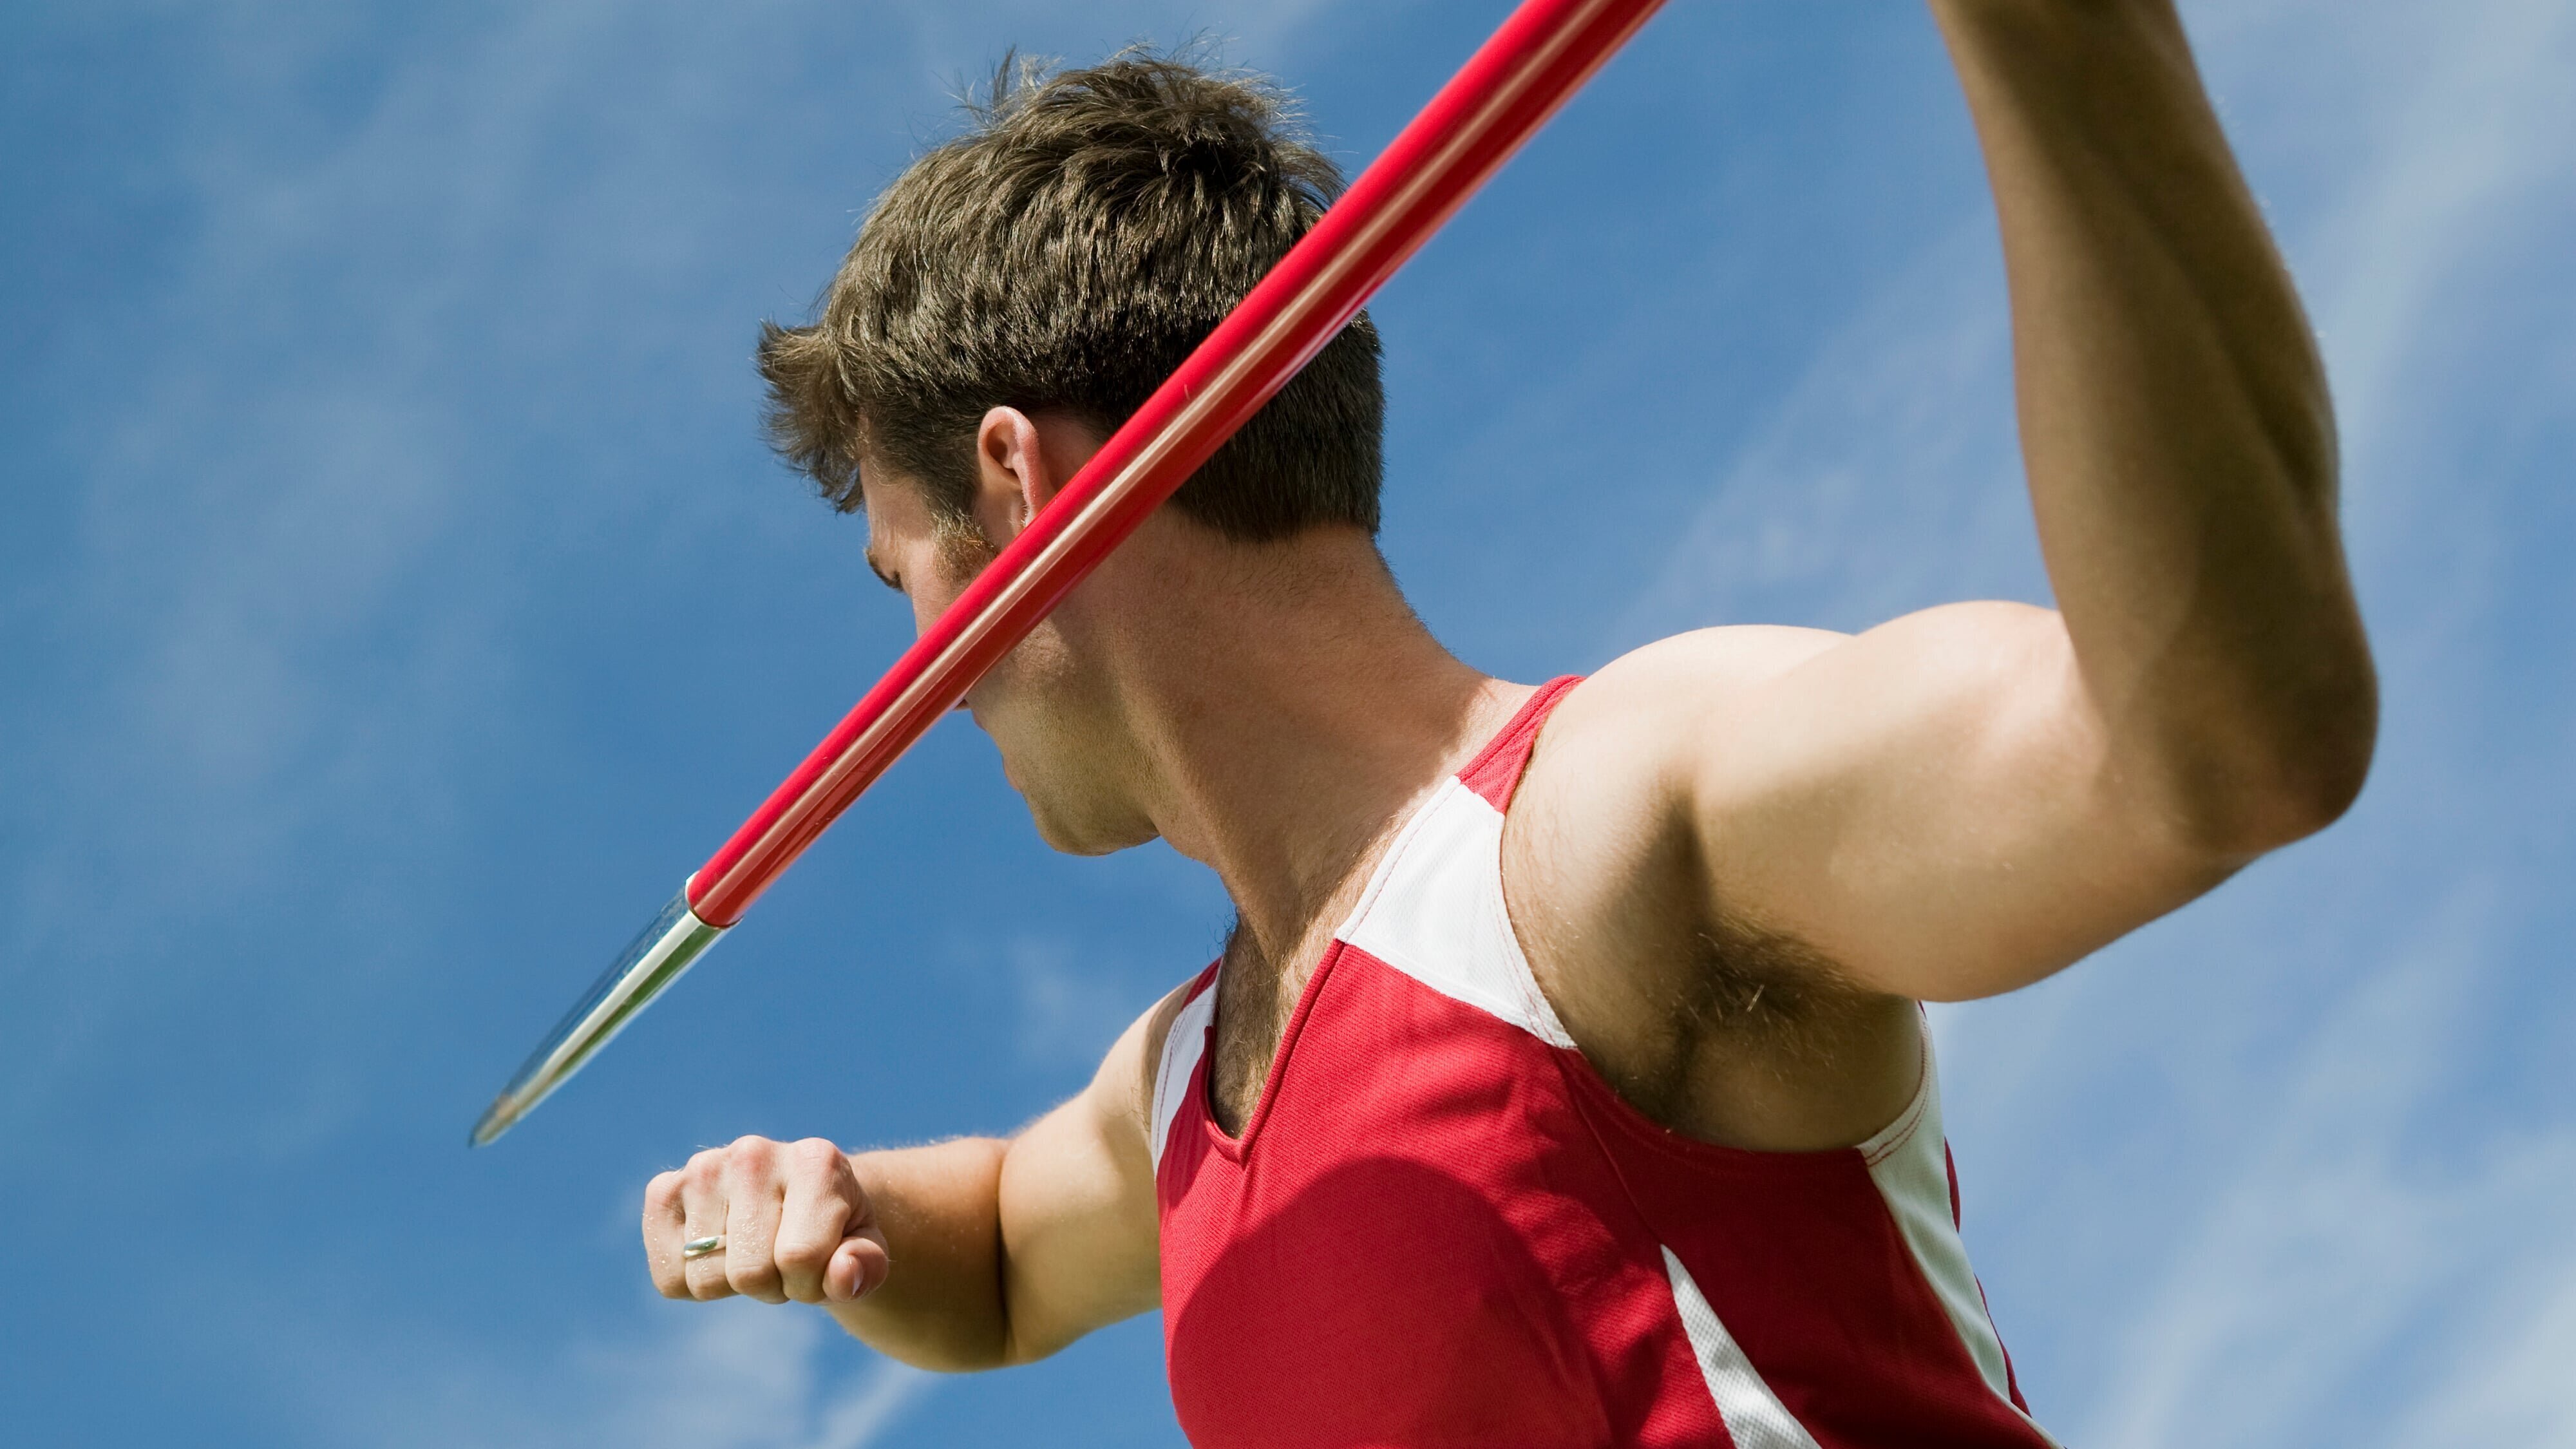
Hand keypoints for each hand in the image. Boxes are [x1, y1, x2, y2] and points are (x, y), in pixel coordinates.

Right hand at [643, 1136, 890, 1304]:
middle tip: (783, 1259)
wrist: (800, 1196)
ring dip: (733, 1286)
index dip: (810, 1283)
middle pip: (750, 1273)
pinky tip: (717, 1250)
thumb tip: (843, 1277)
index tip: (821, 1264)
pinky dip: (693, 1283)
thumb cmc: (837, 1229)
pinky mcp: (664, 1190)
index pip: (800, 1257)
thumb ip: (866, 1266)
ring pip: (705, 1279)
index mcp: (815, 1162)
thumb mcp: (865, 1248)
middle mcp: (754, 1153)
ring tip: (754, 1251)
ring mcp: (703, 1168)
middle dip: (772, 1286)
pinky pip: (668, 1277)